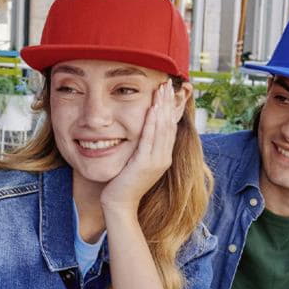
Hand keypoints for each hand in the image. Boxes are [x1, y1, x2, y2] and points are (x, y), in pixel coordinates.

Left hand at [100, 81, 177, 213]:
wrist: (119, 205)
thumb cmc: (122, 184)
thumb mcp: (135, 163)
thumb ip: (140, 149)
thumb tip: (139, 133)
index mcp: (163, 157)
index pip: (169, 128)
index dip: (170, 109)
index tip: (167, 92)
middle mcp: (163, 158)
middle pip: (169, 124)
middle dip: (168, 103)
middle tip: (167, 83)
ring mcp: (156, 162)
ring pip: (162, 129)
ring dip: (162, 107)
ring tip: (162, 89)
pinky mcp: (145, 164)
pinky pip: (150, 139)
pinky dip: (152, 122)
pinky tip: (152, 109)